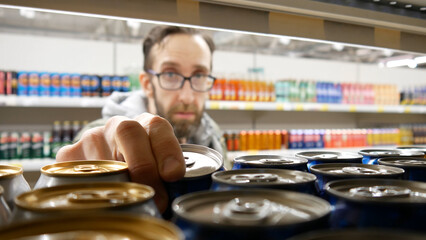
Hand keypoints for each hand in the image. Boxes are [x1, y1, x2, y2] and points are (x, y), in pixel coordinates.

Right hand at [56, 113, 185, 212]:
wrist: (110, 162)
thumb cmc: (143, 169)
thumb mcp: (159, 168)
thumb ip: (168, 174)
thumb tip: (174, 196)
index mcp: (146, 125)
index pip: (156, 126)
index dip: (166, 148)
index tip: (174, 173)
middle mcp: (118, 126)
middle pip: (129, 132)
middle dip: (144, 165)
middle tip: (156, 198)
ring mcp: (91, 138)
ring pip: (104, 155)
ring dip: (120, 184)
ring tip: (132, 205)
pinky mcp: (68, 155)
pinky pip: (77, 171)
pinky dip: (94, 190)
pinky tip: (105, 202)